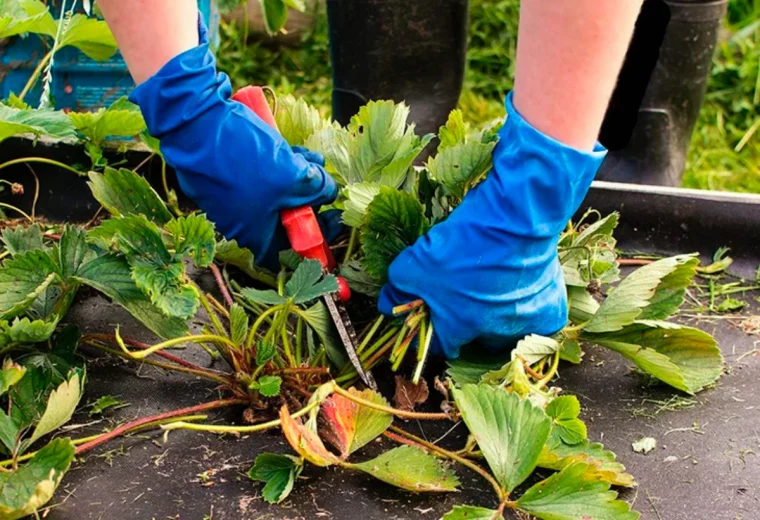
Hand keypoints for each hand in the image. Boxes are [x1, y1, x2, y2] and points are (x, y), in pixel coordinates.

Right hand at [129, 20, 337, 267]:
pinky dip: (280, 167)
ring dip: (299, 179)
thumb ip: (317, 188)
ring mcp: (232, 197)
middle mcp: (241, 221)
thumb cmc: (244, 159)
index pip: (290, 251)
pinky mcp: (228, 175)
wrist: (196, 123)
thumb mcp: (292, 176)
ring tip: (315, 161)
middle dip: (310, 201)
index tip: (332, 222)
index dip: (315, 239)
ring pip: (275, 194)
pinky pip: (261, 179)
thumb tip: (328, 189)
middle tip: (326, 184)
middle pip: (285, 220)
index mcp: (254, 234)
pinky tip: (297, 152)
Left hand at [378, 93, 606, 358]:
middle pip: (475, 339)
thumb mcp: (415, 262)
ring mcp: (524, 323)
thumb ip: (398, 286)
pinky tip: (523, 295)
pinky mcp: (550, 309)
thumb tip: (386, 303)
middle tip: (464, 300)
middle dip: (467, 324)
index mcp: (459, 326)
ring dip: (499, 320)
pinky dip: (532, 313)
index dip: (431, 332)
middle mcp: (493, 332)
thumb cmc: (465, 242)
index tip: (430, 318)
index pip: (441, 345)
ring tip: (494, 296)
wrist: (517, 218)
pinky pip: (540, 324)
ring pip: (508, 334)